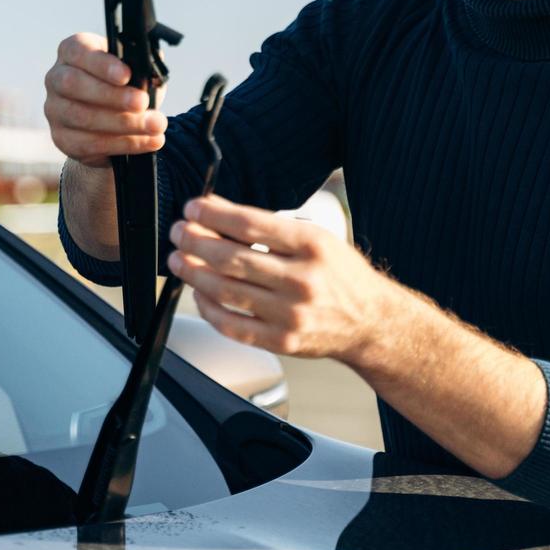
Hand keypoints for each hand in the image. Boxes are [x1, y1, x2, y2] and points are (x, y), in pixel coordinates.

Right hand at [43, 32, 166, 167]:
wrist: (114, 119)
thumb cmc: (125, 84)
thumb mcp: (134, 69)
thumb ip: (141, 66)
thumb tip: (152, 76)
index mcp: (72, 52)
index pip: (78, 51)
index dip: (101, 63)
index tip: (127, 75)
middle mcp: (56, 78)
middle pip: (73, 84)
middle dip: (112, 95)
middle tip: (142, 103)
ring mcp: (55, 110)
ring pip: (82, 117)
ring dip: (124, 123)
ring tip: (155, 125)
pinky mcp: (62, 138)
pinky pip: (89, 143)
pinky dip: (123, 143)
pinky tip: (148, 141)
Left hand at [166, 194, 398, 361]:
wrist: (370, 321)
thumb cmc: (340, 275)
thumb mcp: (317, 238)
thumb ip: (271, 228)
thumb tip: (218, 214)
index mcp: (311, 245)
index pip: (250, 225)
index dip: (213, 215)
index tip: (193, 208)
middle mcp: (302, 279)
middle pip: (232, 258)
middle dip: (195, 242)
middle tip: (180, 232)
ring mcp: (291, 314)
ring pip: (226, 291)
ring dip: (193, 273)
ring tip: (179, 260)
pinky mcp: (283, 341)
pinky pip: (233, 325)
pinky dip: (209, 308)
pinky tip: (199, 293)